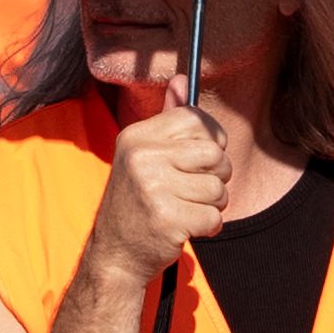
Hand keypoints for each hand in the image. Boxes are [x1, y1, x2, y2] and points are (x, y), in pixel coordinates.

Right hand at [91, 103, 231, 272]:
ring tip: (190, 210)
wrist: (115, 254)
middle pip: (214, 154)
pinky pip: (214, 216)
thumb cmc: (137, 203)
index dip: (211, 140)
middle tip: (197, 190)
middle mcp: (142, 157)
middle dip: (218, 176)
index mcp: (137, 136)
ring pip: (218, 188)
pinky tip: (189, 228)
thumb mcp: (144, 156)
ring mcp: (153, 188)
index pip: (196, 120)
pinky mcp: (167, 219)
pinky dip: (209, 227)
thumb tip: (183, 78)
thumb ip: (166, 119)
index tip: (202, 159)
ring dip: (213, 205)